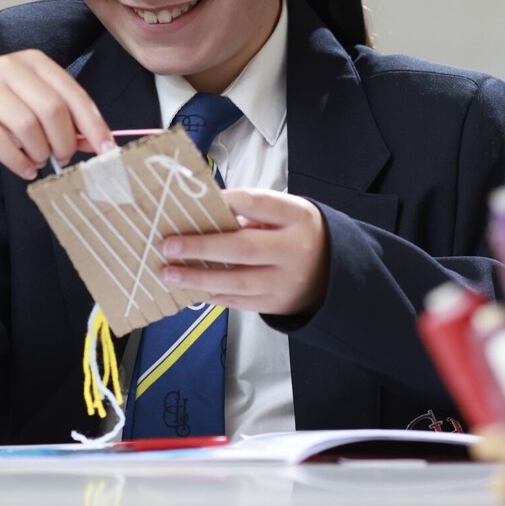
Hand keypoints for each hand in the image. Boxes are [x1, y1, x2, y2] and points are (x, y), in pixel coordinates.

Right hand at [0, 50, 115, 218]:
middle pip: (51, 109)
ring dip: (39, 152)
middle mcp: (9, 66)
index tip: (106, 150)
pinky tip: (24, 170)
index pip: (73, 93)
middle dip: (63, 141)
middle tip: (63, 159)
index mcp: (34, 62)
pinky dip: (17, 161)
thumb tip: (98, 143)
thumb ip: (65, 123)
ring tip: (38, 162)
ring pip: (26, 125)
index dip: (93, 124)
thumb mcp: (33, 112)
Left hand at [159, 188, 330, 316]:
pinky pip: (239, 302)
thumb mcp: (286, 214)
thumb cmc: (297, 234)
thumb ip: (251, 212)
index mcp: (297, 217)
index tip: (191, 203)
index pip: (256, 203)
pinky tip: (189, 290)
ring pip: (237, 282)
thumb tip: (202, 214)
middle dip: (201, 246)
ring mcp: (286, 281)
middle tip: (168, 245)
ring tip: (168, 273)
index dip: (222, 202)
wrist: (336, 271)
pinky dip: (211, 296)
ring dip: (198, 278)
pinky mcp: (277, 304)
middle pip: (243, 247)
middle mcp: (294, 250)